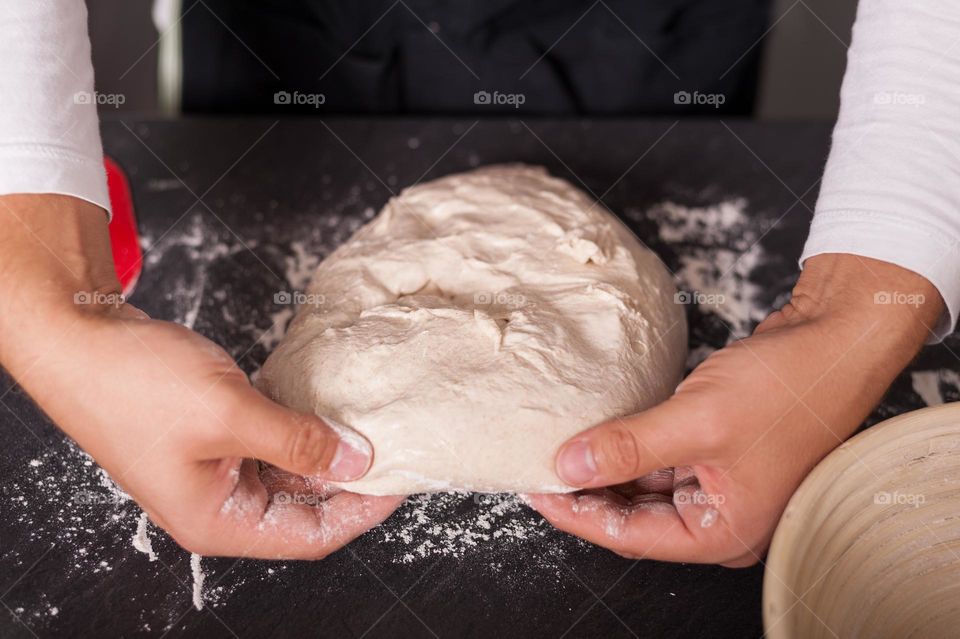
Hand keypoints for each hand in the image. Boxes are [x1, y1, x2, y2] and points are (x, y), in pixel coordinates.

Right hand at [0, 195, 403, 557]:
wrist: (79, 339)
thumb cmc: (136, 383)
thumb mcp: (231, 413)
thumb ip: (299, 442)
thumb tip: (357, 460)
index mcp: (217, 521)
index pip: (310, 536)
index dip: (361, 511)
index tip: (400, 479)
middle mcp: (217, 505)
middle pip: (303, 508)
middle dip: (348, 480)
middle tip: (392, 446)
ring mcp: (214, 471)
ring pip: (289, 474)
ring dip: (324, 451)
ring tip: (366, 425)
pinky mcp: (213, 439)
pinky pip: (270, 444)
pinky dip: (298, 429)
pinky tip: (325, 408)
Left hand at [527, 254, 943, 565]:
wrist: (836, 339)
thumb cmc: (787, 388)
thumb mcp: (697, 421)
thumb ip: (629, 447)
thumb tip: (569, 465)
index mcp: (723, 531)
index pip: (630, 536)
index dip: (578, 513)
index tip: (535, 488)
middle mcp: (720, 516)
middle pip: (634, 516)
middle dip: (587, 493)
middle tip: (538, 468)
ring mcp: (719, 483)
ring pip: (644, 486)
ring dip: (605, 468)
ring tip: (560, 448)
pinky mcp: (715, 451)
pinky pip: (660, 458)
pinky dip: (629, 446)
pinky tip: (599, 430)